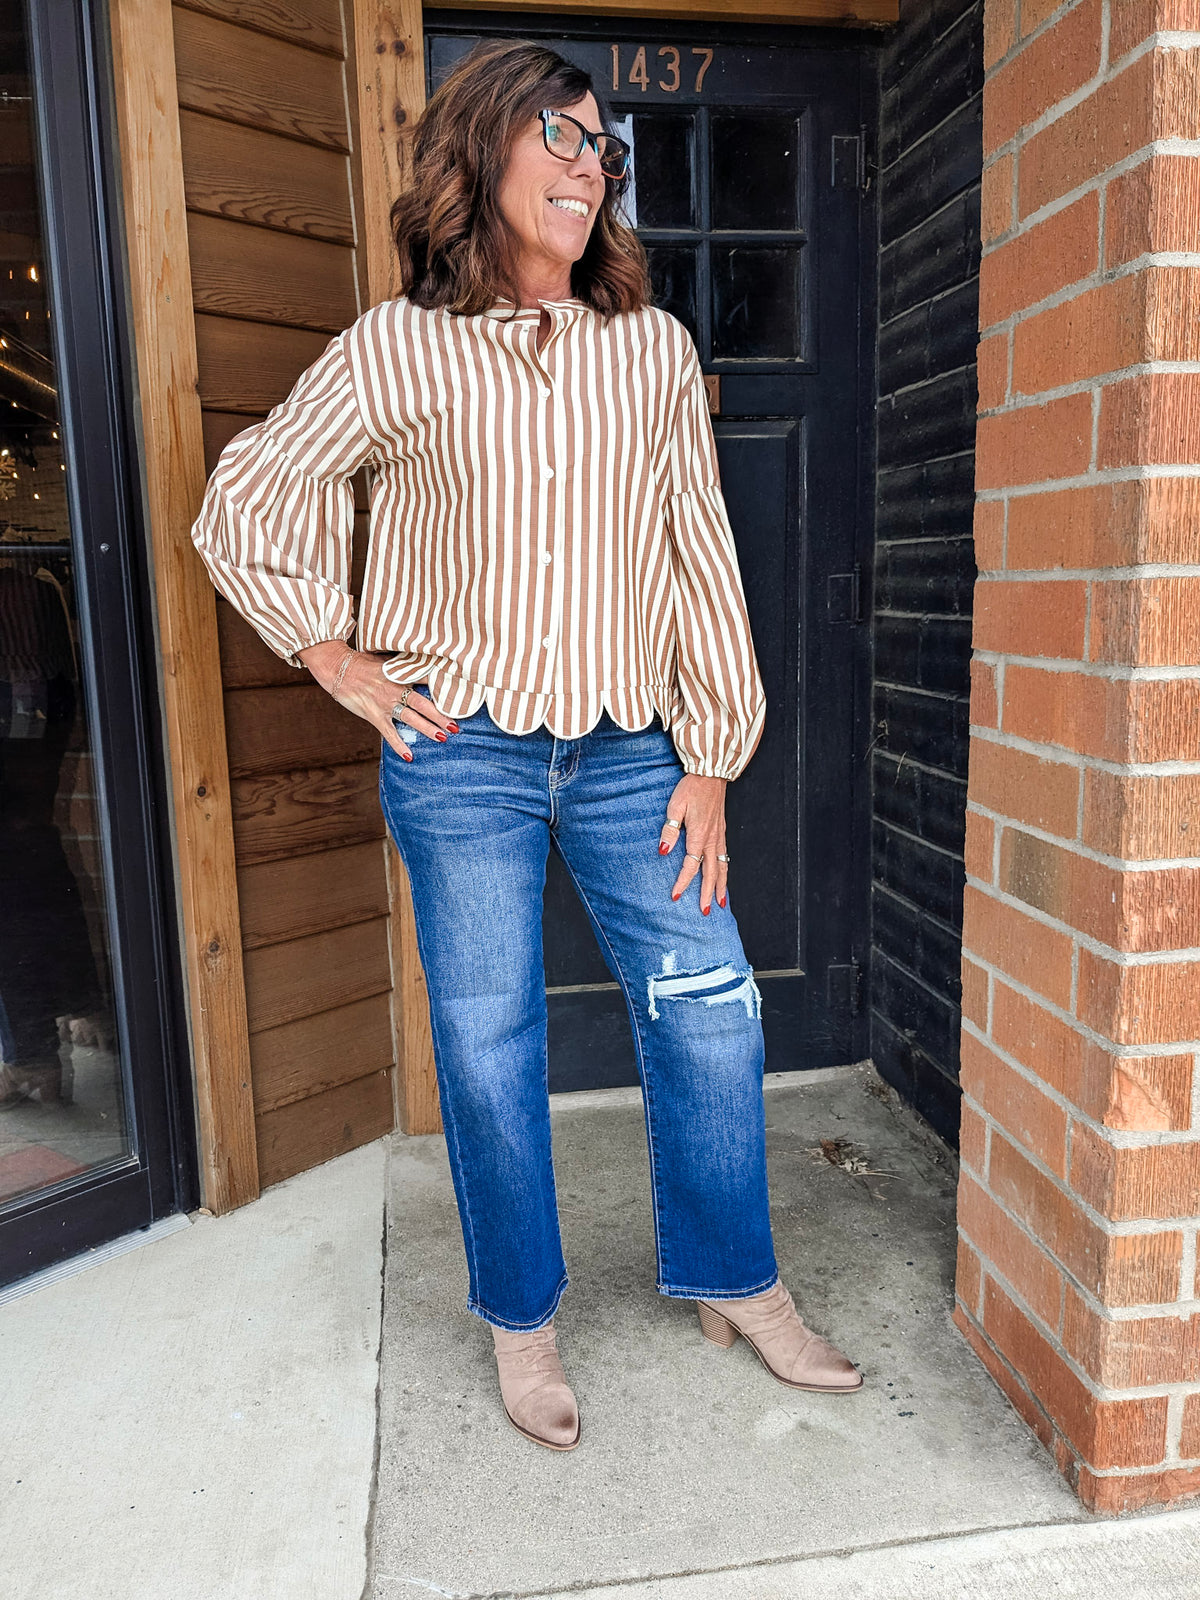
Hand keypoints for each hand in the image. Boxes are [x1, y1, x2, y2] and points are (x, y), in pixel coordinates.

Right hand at [297, 641, 457, 761]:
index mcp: (402, 675)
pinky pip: (389, 733)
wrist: (338, 668)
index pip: (428, 682)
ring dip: (428, 729)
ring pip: (412, 718)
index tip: (459, 698)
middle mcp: (397, 689)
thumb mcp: (386, 660)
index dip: (443, 691)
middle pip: (425, 704)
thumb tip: (417, 666)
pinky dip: (399, 745)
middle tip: (456, 727)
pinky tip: (409, 757)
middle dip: (442, 716)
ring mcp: (386, 703)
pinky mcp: (374, 714)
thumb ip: (402, 667)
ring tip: (442, 738)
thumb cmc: (361, 662)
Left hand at [658, 773, 727, 913]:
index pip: (690, 866)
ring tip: (720, 902)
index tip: (674, 897)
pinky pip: (726, 856)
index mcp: (699, 836)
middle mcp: (712, 839)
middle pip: (711, 873)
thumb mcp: (675, 808)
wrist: (711, 774)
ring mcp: (720, 835)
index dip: (682, 883)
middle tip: (706, 912)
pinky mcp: (722, 830)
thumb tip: (663, 852)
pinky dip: (726, 871)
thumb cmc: (691, 788)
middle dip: (707, 893)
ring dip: (721, 886)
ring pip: (723, 867)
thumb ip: (670, 832)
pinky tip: (723, 876)